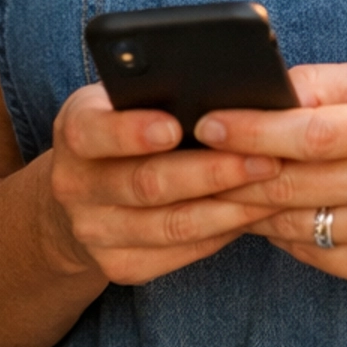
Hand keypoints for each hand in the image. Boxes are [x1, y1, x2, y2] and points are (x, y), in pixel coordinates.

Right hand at [46, 84, 275, 285]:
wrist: (84, 193)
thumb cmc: (124, 126)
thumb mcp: (124, 98)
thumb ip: (156, 90)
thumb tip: (224, 81)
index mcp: (75, 130)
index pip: (93, 132)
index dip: (132, 132)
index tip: (175, 126)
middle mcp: (74, 185)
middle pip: (146, 184)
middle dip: (212, 172)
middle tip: (265, 158)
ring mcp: (94, 232)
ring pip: (170, 226)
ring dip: (228, 208)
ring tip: (272, 188)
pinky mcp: (119, 265)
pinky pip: (178, 252)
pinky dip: (220, 233)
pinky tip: (252, 213)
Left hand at [196, 60, 346, 287]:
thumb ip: (319, 84)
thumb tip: (257, 92)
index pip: (313, 134)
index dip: (254, 131)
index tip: (208, 124)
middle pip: (294, 184)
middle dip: (234, 171)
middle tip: (193, 159)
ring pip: (293, 224)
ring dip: (249, 205)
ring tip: (222, 185)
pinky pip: (308, 251)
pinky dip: (280, 233)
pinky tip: (268, 212)